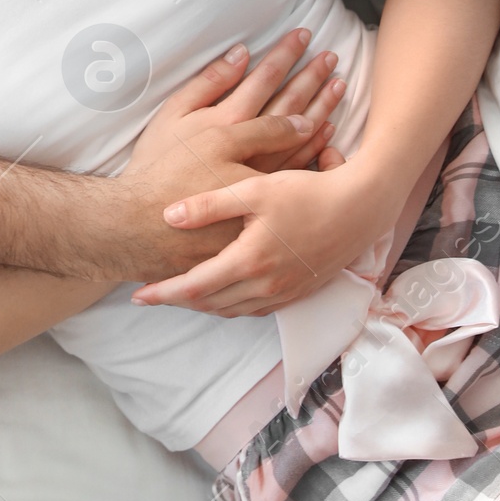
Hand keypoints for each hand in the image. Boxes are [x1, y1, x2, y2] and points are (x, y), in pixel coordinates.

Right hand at [98, 30, 344, 284]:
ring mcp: (259, 177)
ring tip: (339, 85)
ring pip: (301, 136)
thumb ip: (207, 84)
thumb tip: (239, 54)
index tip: (303, 36)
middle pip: (289, 105)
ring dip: (322, 107)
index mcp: (223, 123)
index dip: (285, 56)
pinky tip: (329, 130)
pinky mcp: (264, 202)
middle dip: (311, 77)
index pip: (264, 80)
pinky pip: (299, 169)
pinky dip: (316, 147)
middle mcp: (246, 149)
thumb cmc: (156, 168)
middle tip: (331, 57)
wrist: (146, 224)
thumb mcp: (170, 117)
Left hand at [132, 149, 391, 315]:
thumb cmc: (307, 192)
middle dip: (178, 301)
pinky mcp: (298, 293)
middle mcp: (266, 285)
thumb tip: (168, 216)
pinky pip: (254, 309)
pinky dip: (230, 305)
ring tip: (179, 294)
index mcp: (250, 261)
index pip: (196, 287)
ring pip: (231, 310)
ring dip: (203, 305)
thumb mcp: (254, 191)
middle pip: (210, 304)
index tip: (138, 294)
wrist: (361, 208)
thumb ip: (209, 205)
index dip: (164, 292)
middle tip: (151, 294)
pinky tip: (221, 293)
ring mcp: (284, 293)